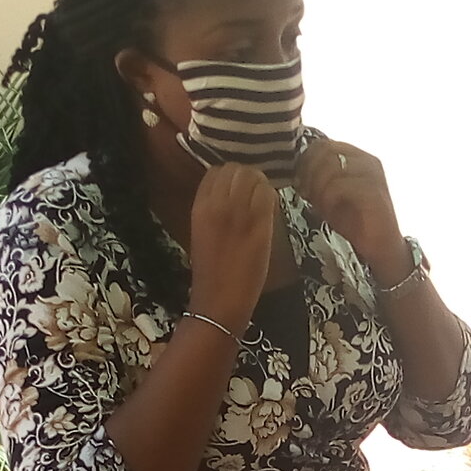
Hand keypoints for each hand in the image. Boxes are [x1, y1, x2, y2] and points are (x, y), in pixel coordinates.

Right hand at [187, 162, 275, 327]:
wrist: (219, 300)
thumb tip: (230, 195)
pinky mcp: (259, 225)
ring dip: (260, 183)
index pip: (215, 172)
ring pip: (253, 176)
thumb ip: (213, 210)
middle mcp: (218, 205)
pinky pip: (268, 195)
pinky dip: (271, 196)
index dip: (229, 176)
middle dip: (247, 176)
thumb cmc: (210, 272)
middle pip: (236, 169)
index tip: (237, 187)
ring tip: (261, 198)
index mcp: (200, 207)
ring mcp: (240, 214)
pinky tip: (270, 208)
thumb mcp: (202, 233)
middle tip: (253, 190)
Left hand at [294, 129, 405, 282]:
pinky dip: (329, 198)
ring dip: (319, 186)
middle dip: (310, 173)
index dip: (305, 162)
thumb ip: (316, 178)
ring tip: (320, 205)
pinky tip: (330, 211)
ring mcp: (372, 174)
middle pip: (325, 150)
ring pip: (332, 165)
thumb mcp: (328, 195)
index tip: (300, 184)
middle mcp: (366, 159)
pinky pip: (340, 185)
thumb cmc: (353, 220)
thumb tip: (295, 170)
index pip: (322, 144)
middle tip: (308, 194)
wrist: (379, 247)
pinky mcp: (374, 191)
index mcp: (355, 156)